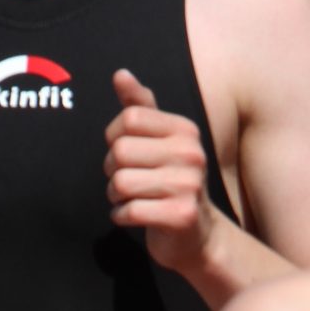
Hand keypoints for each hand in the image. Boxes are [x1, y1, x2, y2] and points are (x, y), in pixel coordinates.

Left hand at [105, 69, 215, 275]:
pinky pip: (129, 211)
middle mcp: (191, 154)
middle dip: (111, 170)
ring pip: (120, 183)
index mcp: (185, 131)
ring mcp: (188, 186)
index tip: (122, 152)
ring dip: (114, 195)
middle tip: (123, 182)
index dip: (114, 137)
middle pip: (120, 152)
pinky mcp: (181, 216)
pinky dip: (121, 216)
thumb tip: (120, 74)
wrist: (198, 236)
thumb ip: (140, 107)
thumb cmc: (171, 183)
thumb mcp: (160, 141)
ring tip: (127, 199)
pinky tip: (131, 217)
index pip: (129, 118)